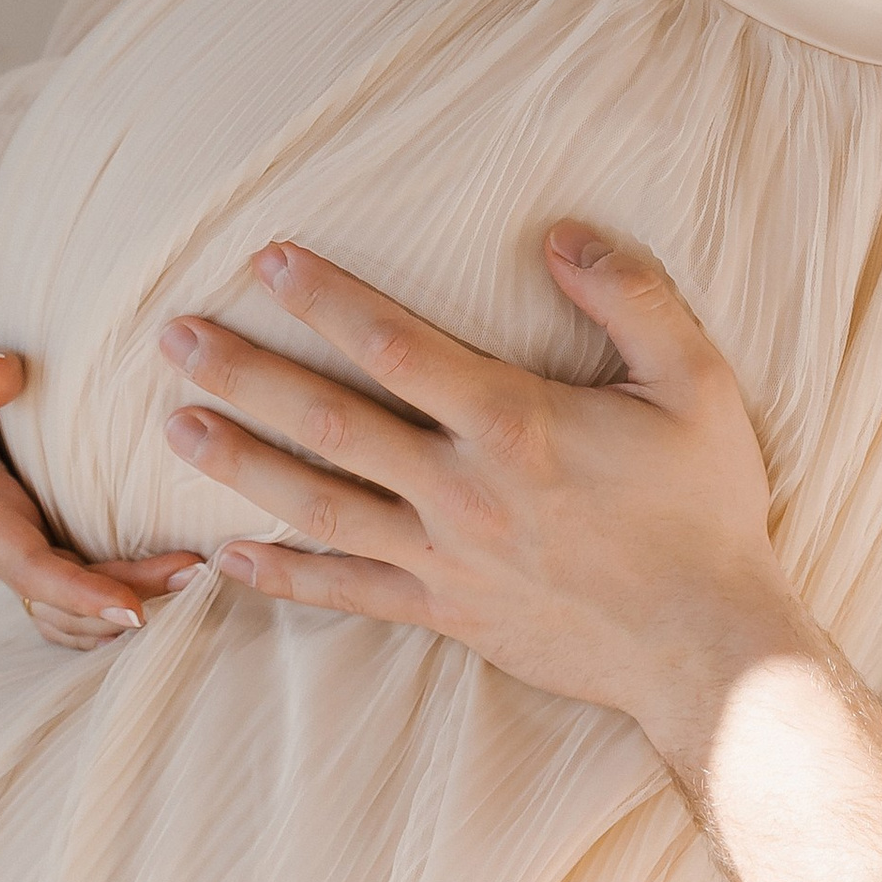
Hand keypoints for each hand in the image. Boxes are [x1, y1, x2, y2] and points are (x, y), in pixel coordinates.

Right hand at [0, 277, 199, 648]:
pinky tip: (159, 584)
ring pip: (66, 599)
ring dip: (122, 601)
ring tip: (190, 579)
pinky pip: (70, 580)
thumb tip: (1, 378)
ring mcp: (14, 532)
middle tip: (193, 574)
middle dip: (123, 596)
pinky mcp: (33, 524)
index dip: (77, 591)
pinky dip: (109, 594)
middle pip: (59, 594)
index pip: (24, 564)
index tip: (132, 608)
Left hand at [158, 234, 794, 726]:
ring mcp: (445, 558)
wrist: (710, 648)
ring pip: (318, 505)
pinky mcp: (446, 612)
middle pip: (328, 421)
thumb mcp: (697, 383)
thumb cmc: (706, 508)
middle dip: (244, 372)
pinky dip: (282, 575)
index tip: (265, 258)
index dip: (324, 296)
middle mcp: (462, 491)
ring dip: (240, 464)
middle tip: (172, 335)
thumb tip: (559, 233)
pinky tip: (225, 556)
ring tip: (175, 426)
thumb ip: (632, 296)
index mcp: (514, 423)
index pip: (394, 344)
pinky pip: (347, 591)